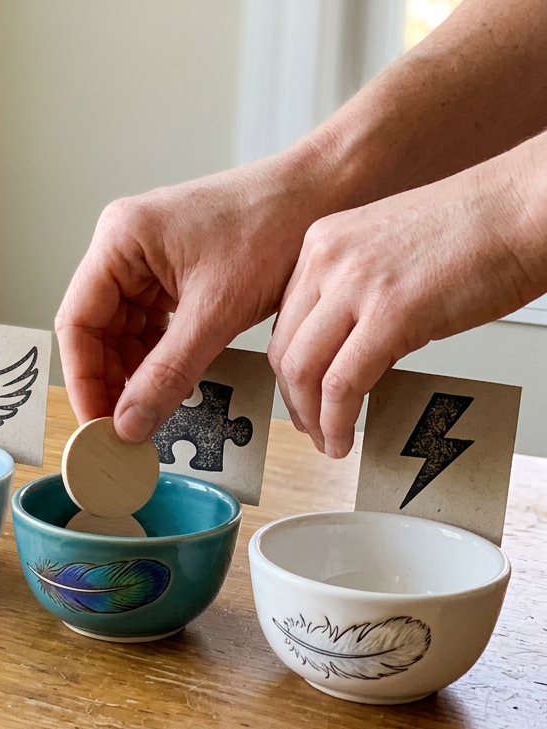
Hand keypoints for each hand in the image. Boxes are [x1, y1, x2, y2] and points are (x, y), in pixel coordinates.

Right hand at [55, 149, 336, 441]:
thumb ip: (167, 373)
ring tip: (150, 414)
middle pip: (96, 330)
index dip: (83, 379)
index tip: (97, 424)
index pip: (78, 322)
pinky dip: (158, 357)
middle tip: (124, 431)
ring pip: (122, 332)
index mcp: (119, 240)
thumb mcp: (216, 312)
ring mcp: (146, 258)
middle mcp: (123, 245)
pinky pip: (150, 324)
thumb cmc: (273, 227)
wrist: (325, 192)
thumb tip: (129, 425)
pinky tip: (172, 384)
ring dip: (135, 373)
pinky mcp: (172, 271)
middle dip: (110, 381)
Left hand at [268, 135, 546, 458]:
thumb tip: (348, 344)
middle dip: (294, 400)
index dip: (289, 368)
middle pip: (285, 349)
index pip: (285, 320)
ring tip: (329, 440)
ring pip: (303, 371)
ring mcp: (355, 285)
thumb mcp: (387, 252)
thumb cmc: (477, 230)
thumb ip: (356, 291)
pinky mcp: (389, 315)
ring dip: (312, 417)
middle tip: (310, 426)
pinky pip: (342, 384)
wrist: (524, 207)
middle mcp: (327, 260)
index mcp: (323, 243)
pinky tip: (345, 437)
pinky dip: (337, 421)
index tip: (300, 394)